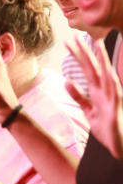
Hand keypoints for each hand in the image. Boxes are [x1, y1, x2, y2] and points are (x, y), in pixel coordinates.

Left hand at [65, 37, 122, 160]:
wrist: (118, 146)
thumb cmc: (106, 127)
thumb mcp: (88, 110)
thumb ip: (78, 96)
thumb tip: (67, 81)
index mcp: (97, 91)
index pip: (85, 69)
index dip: (77, 56)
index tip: (68, 43)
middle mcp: (105, 90)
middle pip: (92, 68)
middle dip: (84, 52)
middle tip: (73, 37)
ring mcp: (112, 97)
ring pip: (106, 74)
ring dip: (101, 59)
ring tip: (96, 44)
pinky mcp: (117, 107)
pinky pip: (115, 92)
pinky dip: (111, 81)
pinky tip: (108, 71)